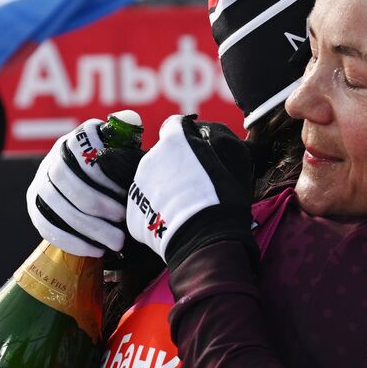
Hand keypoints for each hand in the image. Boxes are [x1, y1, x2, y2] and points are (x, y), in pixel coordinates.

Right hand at [27, 118, 142, 256]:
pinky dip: (72, 241)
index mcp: (79, 138)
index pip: (81, 148)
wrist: (92, 189)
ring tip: (115, 242)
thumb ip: (134, 151)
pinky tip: (95, 251)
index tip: (126, 192)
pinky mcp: (35, 206)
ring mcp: (40, 181)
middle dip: (96, 202)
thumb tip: (152, 144)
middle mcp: (54, 156)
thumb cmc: (120, 172)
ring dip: (87, 226)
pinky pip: (46, 226)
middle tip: (122, 220)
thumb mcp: (128, 155)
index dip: (102, 172)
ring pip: (55, 203)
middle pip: (66, 178)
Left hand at [126, 115, 253, 268]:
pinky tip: (175, 222)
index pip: (174, 127)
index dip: (186, 139)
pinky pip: (147, 206)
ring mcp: (138, 185)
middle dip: (175, 167)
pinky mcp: (132, 211)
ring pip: (153, 181)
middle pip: (162, 157)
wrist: (205, 240)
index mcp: (174, 141)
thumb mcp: (234, 158)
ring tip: (186, 208)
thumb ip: (217, 140)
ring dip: (166, 189)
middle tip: (195, 187)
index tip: (195, 152)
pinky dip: (158, 212)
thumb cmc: (223, 198)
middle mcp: (150, 158)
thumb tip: (207, 134)